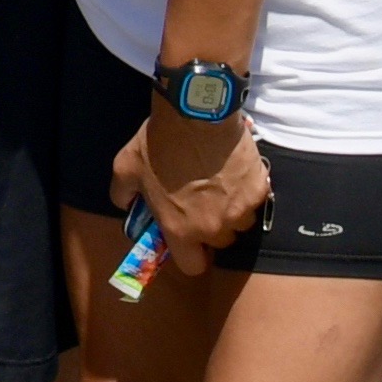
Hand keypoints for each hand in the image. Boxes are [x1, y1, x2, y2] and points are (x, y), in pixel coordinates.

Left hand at [113, 95, 269, 268]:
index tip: (188, 240)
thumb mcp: (125, 168)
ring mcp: (240, 211)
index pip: (192, 266)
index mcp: (180, 230)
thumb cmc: (159, 143)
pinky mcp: (259, 191)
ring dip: (232, 211)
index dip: (190, 254)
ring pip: (241, 223)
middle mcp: (214, 228)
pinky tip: (234, 172)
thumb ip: (122, 195)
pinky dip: (247, 191)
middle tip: (201, 203)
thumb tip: (125, 206)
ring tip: (220, 186)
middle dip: (211, 228)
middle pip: (219, 243)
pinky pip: (256, 201)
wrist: (196, 115)